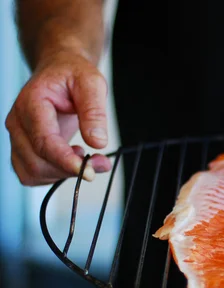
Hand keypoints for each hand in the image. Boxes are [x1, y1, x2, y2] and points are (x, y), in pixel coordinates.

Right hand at [4, 50, 111, 185]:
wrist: (60, 71)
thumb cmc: (73, 74)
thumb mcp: (92, 84)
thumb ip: (94, 112)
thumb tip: (97, 142)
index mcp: (32, 103)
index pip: (43, 141)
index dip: (65, 160)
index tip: (88, 172)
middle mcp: (18, 122)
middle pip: (37, 162)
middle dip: (70, 169)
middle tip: (101, 162)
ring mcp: (18, 136)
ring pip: (32, 172)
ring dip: (63, 174)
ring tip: (88, 158)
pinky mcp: (23, 147)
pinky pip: (31, 173)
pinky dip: (54, 175)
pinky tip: (72, 160)